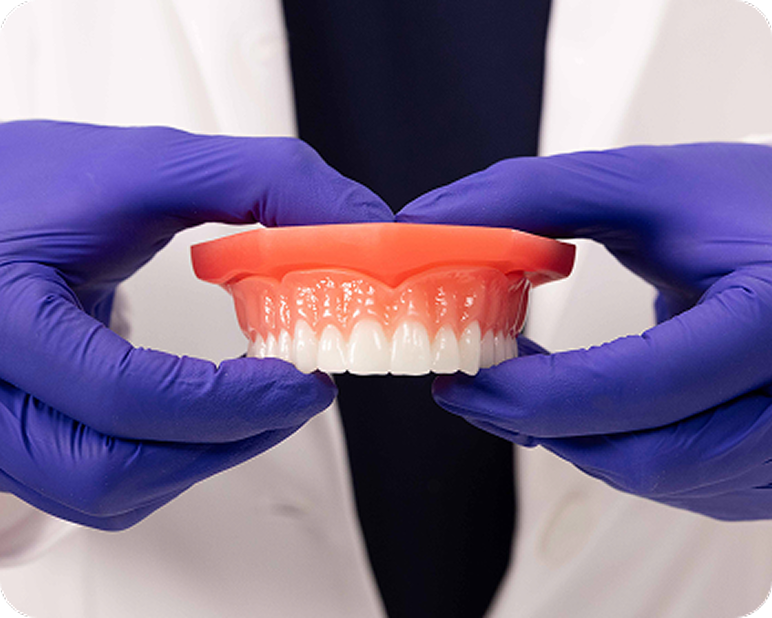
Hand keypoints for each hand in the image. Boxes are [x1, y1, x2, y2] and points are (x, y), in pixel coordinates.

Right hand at [0, 120, 391, 529]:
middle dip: (227, 440)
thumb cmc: (36, 184)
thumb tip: (361, 220)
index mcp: (1, 313)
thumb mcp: (147, 166)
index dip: (231, 400)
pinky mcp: (11, 436)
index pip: (122, 395)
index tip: (305, 379)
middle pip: (110, 470)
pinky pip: (94, 485)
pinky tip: (207, 414)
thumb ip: (262, 182)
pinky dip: (169, 459)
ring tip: (262, 403)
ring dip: (205, 455)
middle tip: (296, 396)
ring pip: (104, 491)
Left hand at [399, 142, 771, 519]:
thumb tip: (432, 220)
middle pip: (645, 455)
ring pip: (656, 476)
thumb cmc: (752, 206)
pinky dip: (611, 445)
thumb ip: (533, 198)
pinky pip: (678, 480)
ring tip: (523, 386)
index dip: (534, 393)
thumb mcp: (647, 187)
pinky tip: (582, 406)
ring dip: (571, 437)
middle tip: (476, 388)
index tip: (466, 378)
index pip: (639, 387)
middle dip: (541, 425)